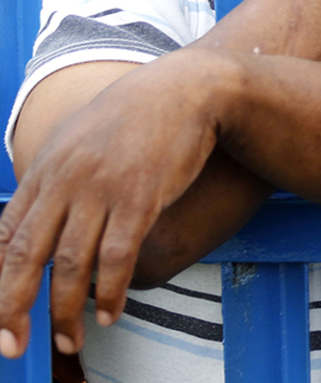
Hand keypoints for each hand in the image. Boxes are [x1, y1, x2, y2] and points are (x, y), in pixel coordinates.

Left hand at [0, 50, 230, 357]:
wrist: (185, 89)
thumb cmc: (135, 117)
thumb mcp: (79, 139)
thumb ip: (54, 178)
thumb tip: (36, 218)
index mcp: (46, 169)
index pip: (6, 235)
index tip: (0, 314)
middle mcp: (65, 181)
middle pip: (26, 256)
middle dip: (13, 307)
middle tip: (11, 346)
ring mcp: (102, 189)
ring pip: (70, 264)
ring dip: (66, 311)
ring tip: (70, 341)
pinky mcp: (140, 197)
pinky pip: (117, 256)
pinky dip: (110, 291)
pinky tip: (110, 313)